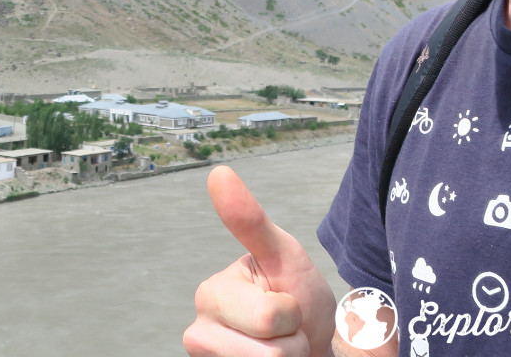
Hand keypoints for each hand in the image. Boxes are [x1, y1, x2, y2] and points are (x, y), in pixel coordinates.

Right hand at [182, 165, 344, 356]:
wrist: (313, 343)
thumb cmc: (295, 294)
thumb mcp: (282, 254)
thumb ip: (250, 220)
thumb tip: (217, 172)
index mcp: (209, 295)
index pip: (269, 318)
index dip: (292, 313)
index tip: (283, 302)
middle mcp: (197, 334)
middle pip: (270, 353)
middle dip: (292, 341)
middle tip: (286, 329)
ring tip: (281, 347)